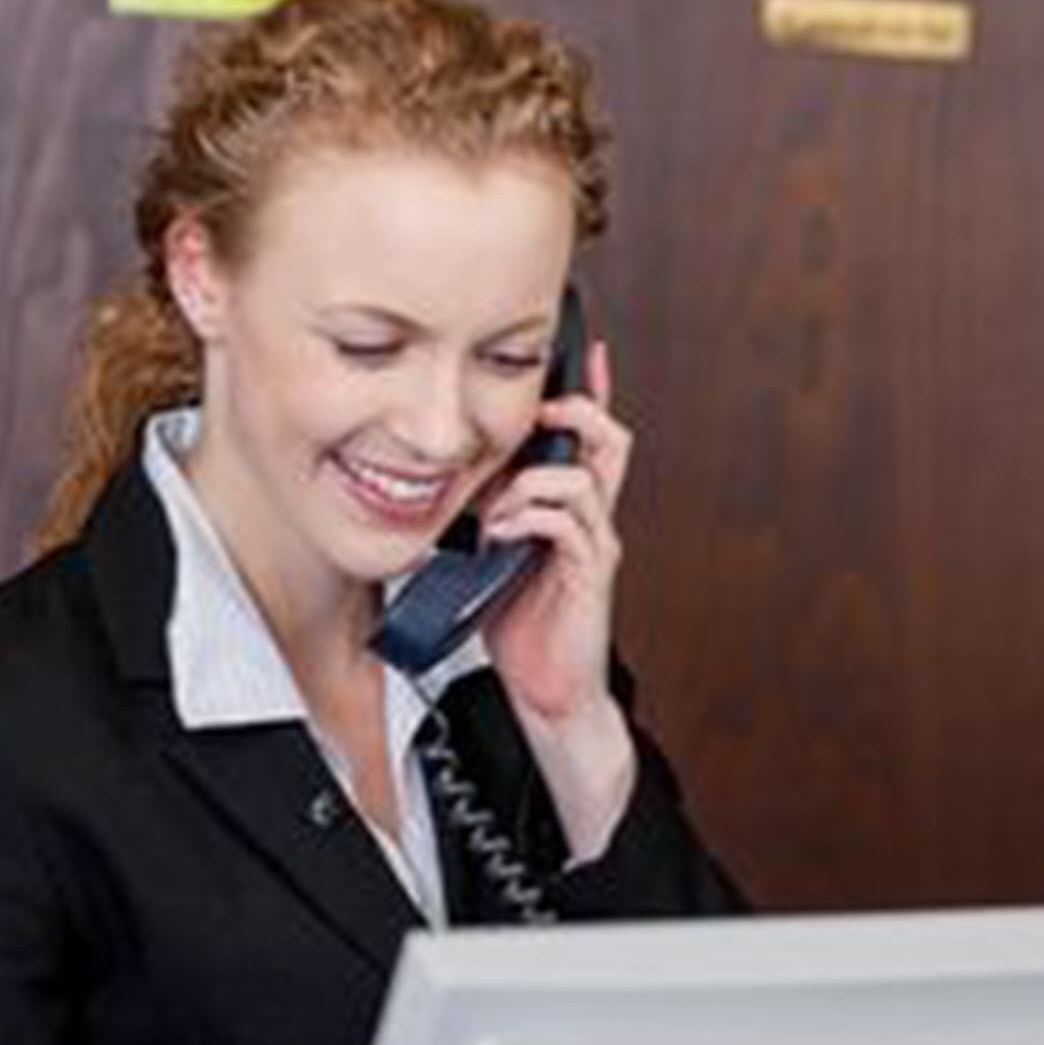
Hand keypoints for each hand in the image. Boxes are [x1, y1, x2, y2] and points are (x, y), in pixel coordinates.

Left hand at [480, 339, 637, 858]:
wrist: (547, 694)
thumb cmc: (520, 628)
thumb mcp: (490, 556)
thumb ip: (478, 514)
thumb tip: (436, 481)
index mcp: (568, 510)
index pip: (588, 437)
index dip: (587, 391)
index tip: (580, 350)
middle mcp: (590, 520)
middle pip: (607, 439)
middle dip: (574, 409)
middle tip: (539, 402)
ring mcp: (594, 545)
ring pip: (584, 475)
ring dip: (532, 471)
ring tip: (497, 491)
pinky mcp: (589, 574)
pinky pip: (567, 523)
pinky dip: (529, 514)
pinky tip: (499, 530)